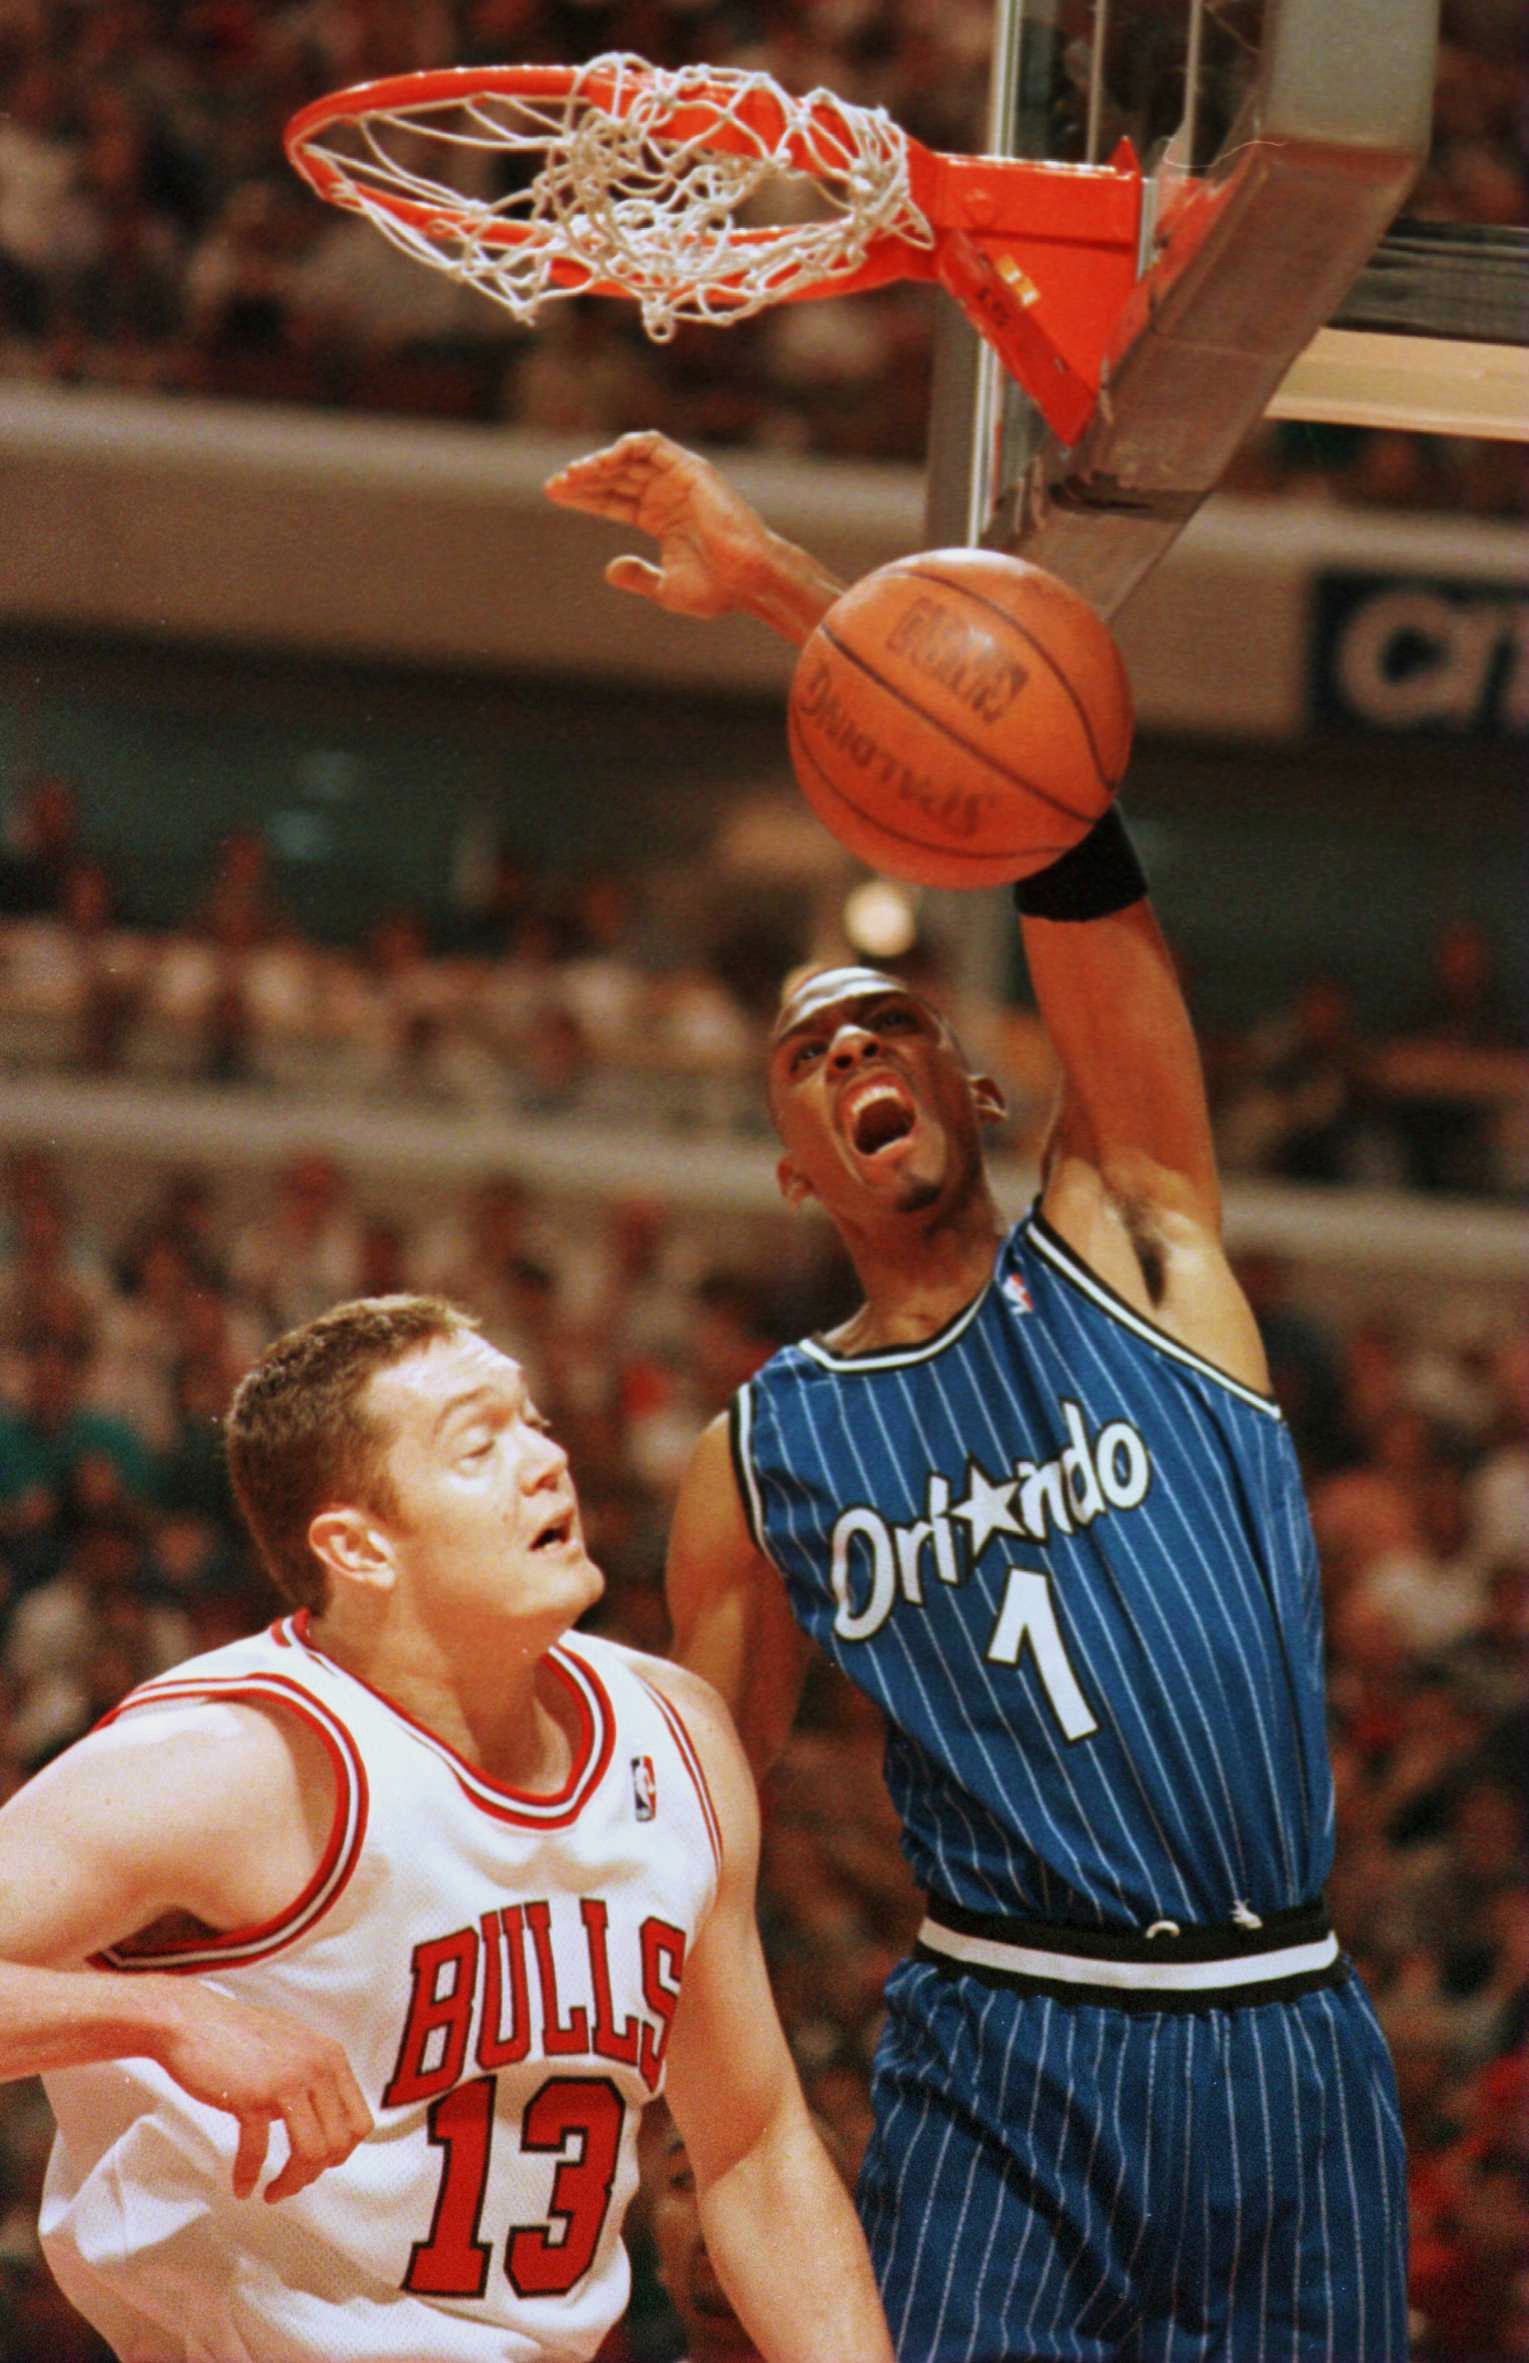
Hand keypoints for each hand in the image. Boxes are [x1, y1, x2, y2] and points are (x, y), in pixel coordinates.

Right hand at [154, 1979, 372, 2202]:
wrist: (192, 2021)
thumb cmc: (237, 2035)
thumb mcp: (294, 2044)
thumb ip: (315, 2074)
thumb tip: (326, 2118)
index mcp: (330, 2056)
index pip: (359, 2121)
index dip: (341, 2152)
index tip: (319, 2164)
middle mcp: (316, 2066)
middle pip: (338, 2143)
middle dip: (315, 2173)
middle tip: (292, 2183)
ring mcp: (286, 2080)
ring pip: (311, 2153)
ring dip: (292, 2182)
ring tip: (273, 2193)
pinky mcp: (252, 2096)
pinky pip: (258, 2152)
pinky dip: (248, 2176)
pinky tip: (241, 2186)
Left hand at [545, 430, 776, 619]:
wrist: (748, 580)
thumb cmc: (716, 590)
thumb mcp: (667, 588)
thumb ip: (639, 577)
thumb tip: (610, 570)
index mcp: (662, 518)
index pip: (613, 498)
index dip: (583, 494)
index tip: (554, 492)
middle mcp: (669, 495)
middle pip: (616, 476)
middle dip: (584, 476)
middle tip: (556, 483)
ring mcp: (680, 480)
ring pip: (630, 457)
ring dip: (601, 461)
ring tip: (576, 474)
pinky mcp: (692, 469)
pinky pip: (654, 445)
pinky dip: (628, 446)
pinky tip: (605, 460)